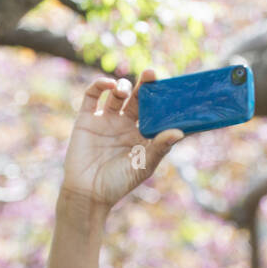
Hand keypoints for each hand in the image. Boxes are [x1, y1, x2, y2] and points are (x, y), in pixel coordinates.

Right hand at [58, 71, 183, 212]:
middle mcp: (124, 125)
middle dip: (145, 85)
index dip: (162, 99)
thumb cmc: (118, 184)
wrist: (88, 193)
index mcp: (141, 135)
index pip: (155, 111)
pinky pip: (92, 96)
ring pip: (116, 94)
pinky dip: (100, 85)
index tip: (171, 87)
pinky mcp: (86, 119)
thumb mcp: (143, 165)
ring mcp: (105, 120)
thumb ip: (160, 147)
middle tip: (151, 74)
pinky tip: (109, 85)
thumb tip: (180, 132)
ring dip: (123, 86)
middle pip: (137, 98)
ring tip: (125, 90)